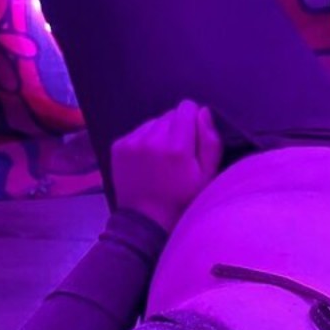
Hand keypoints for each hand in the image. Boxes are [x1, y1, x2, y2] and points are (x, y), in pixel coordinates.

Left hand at [111, 100, 222, 231]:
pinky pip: (137, 131)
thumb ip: (210, 142)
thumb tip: (203, 111)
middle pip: (169, 114)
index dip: (193, 121)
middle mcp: (152, 139)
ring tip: (161, 160)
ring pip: (153, 122)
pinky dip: (144, 141)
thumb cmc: (183, 202)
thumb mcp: (208, 177)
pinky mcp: (119, 146)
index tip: (194, 139)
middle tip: (178, 155)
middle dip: (177, 129)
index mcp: (177, 147)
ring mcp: (132, 142)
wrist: (146, 222)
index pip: (186, 108)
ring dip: (160, 134)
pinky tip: (147, 162)